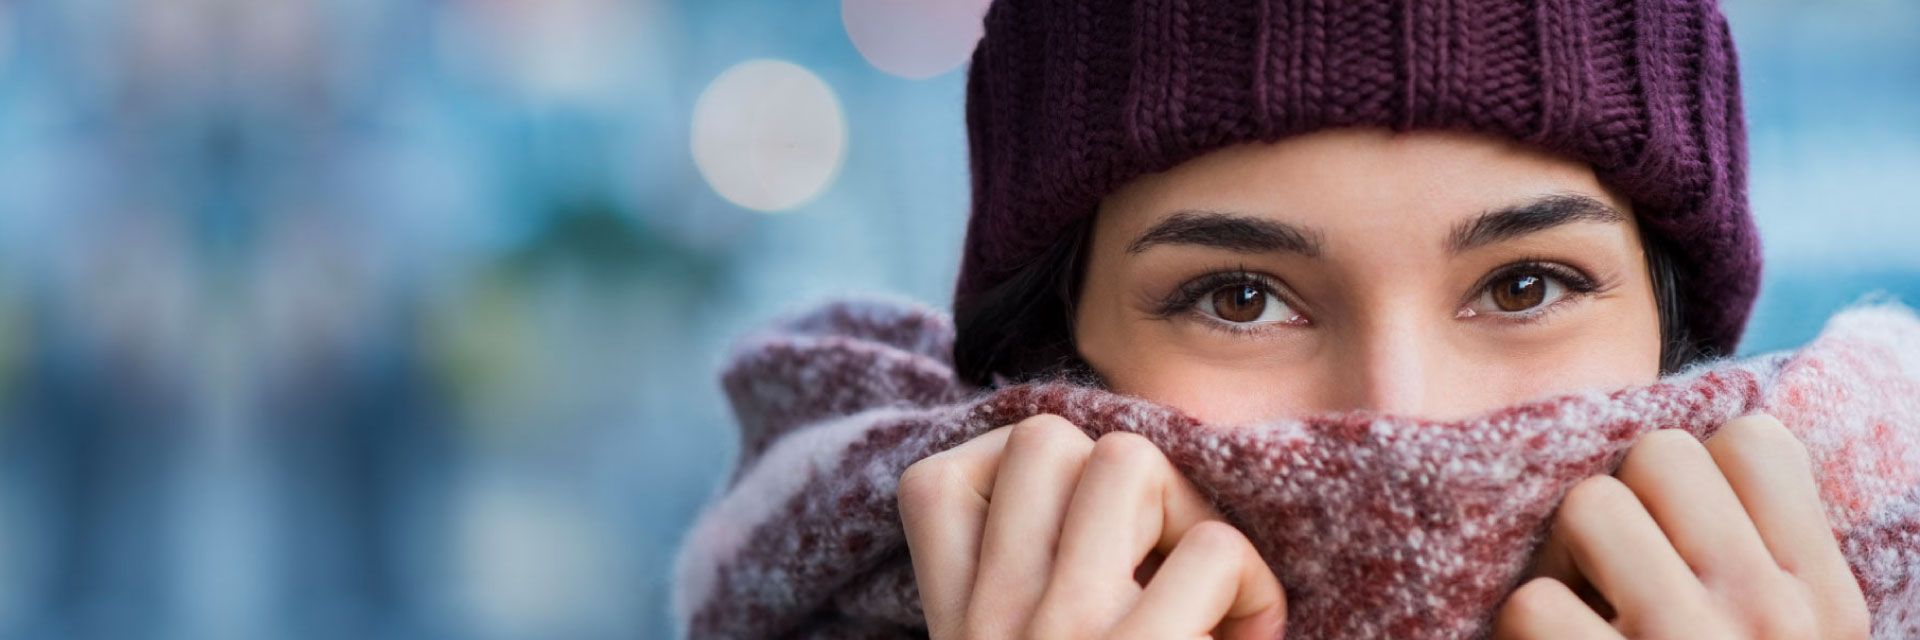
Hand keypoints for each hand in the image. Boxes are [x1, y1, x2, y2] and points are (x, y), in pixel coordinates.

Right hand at [897, 414, 1286, 639]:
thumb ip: (1014, 593)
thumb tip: (1097, 473)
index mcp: (954, 627)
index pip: (938, 479)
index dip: (1025, 483)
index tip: (1078, 541)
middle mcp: (988, 626)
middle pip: (1046, 439)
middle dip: (1125, 476)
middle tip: (1163, 557)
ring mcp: (1061, 636)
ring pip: (1127, 459)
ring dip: (1188, 513)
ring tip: (1208, 589)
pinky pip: (1215, 549)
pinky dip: (1253, 585)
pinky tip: (1248, 634)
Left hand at [1494, 414, 1871, 638]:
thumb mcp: (1782, 631)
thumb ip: (1757, 550)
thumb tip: (1698, 441)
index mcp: (1824, 602)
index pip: (1756, 440)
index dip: (1696, 473)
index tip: (1678, 531)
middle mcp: (1771, 618)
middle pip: (1662, 454)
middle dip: (1623, 501)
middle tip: (1615, 568)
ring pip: (1590, 505)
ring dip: (1565, 558)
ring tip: (1583, 607)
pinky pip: (1532, 599)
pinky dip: (1524, 629)